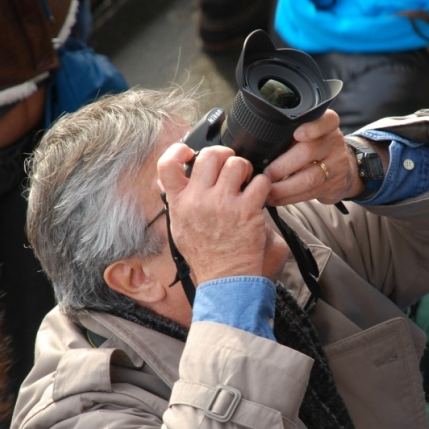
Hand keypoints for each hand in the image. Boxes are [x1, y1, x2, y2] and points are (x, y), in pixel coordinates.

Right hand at [157, 143, 271, 283]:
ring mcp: (223, 203)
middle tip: (229, 165)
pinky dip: (262, 184)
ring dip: (244, 168)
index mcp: (180, 202)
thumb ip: (176, 202)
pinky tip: (258, 195)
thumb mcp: (179, 228)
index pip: (167, 165)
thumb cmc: (204, 255)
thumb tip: (165, 181)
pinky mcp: (247, 210)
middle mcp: (199, 200)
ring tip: (246, 181)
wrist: (224, 278)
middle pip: (210, 155)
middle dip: (223, 154)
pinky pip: (260, 181)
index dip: (178, 150)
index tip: (189, 152)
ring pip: (236, 163)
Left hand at [265, 110, 363, 205]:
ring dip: (285, 188)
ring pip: (310, 177)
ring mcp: (336, 165)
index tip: (297, 135)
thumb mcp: (308, 132)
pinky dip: (290, 198)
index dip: (313, 128)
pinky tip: (276, 198)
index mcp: (326, 124)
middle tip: (267, 175)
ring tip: (268, 192)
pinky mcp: (333, 185)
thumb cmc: (314, 147)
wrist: (342, 169)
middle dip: (283, 166)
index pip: (326, 120)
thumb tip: (256, 142)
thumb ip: (290, 133)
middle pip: (309, 152)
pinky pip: (310, 193)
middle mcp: (333, 142)